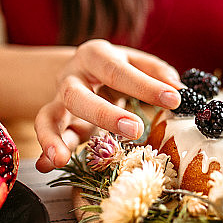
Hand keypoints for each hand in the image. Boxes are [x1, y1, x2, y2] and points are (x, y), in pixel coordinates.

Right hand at [34, 39, 181, 172]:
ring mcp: (58, 100)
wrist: (81, 68)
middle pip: (78, 95)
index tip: (173, 99)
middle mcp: (71, 77)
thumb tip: (177, 87)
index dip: (145, 85)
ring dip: (53, 138)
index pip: (117, 70)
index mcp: (95, 55)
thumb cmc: (114, 67)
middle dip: (104, 114)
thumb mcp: (134, 60)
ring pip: (49, 116)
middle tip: (135, 130)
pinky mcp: (54, 122)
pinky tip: (46, 167)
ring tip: (61, 159)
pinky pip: (44, 135)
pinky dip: (45, 151)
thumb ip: (156, 71)